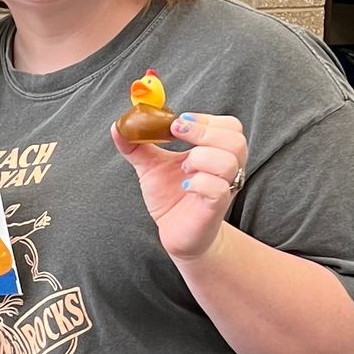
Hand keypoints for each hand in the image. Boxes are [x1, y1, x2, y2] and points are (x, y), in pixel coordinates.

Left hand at [113, 109, 247, 260]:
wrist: (175, 234)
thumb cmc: (170, 198)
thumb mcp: (150, 166)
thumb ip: (136, 145)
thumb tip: (118, 126)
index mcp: (214, 152)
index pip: (229, 126)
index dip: (205, 119)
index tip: (176, 122)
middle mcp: (225, 168)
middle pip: (235, 138)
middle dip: (203, 130)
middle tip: (176, 131)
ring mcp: (224, 187)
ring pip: (228, 161)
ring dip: (202, 157)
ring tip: (183, 167)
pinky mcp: (216, 207)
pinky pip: (217, 188)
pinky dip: (199, 182)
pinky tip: (186, 186)